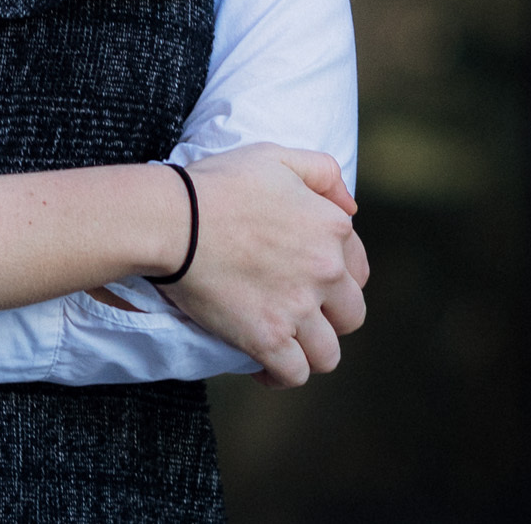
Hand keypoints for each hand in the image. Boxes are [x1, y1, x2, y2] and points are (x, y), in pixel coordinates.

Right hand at [158, 145, 367, 387]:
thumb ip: (322, 172)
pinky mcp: (268, 339)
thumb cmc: (217, 184)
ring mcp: (298, 309)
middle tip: (295, 311)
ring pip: (328, 354)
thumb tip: (351, 206)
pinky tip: (263, 367)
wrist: (172, 219)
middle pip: (351, 315)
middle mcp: (325, 271)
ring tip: (284, 343)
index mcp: (333, 229)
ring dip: (308, 351)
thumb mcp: (275, 155)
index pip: (358, 270)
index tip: (307, 280)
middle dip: (329, 317)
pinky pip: (294, 374)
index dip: (335, 278)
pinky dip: (280, 375)